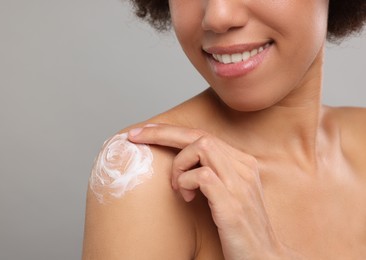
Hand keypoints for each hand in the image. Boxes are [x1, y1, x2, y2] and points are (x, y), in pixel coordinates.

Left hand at [128, 124, 297, 258]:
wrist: (263, 257)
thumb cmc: (240, 227)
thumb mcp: (228, 193)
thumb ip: (213, 173)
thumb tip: (181, 162)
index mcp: (242, 163)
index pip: (203, 134)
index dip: (171, 131)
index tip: (144, 131)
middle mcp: (243, 167)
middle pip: (198, 134)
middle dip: (161, 133)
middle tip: (134, 135)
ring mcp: (239, 183)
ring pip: (201, 146)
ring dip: (178, 164)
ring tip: (178, 187)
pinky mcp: (232, 203)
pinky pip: (201, 175)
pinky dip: (186, 182)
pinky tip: (187, 197)